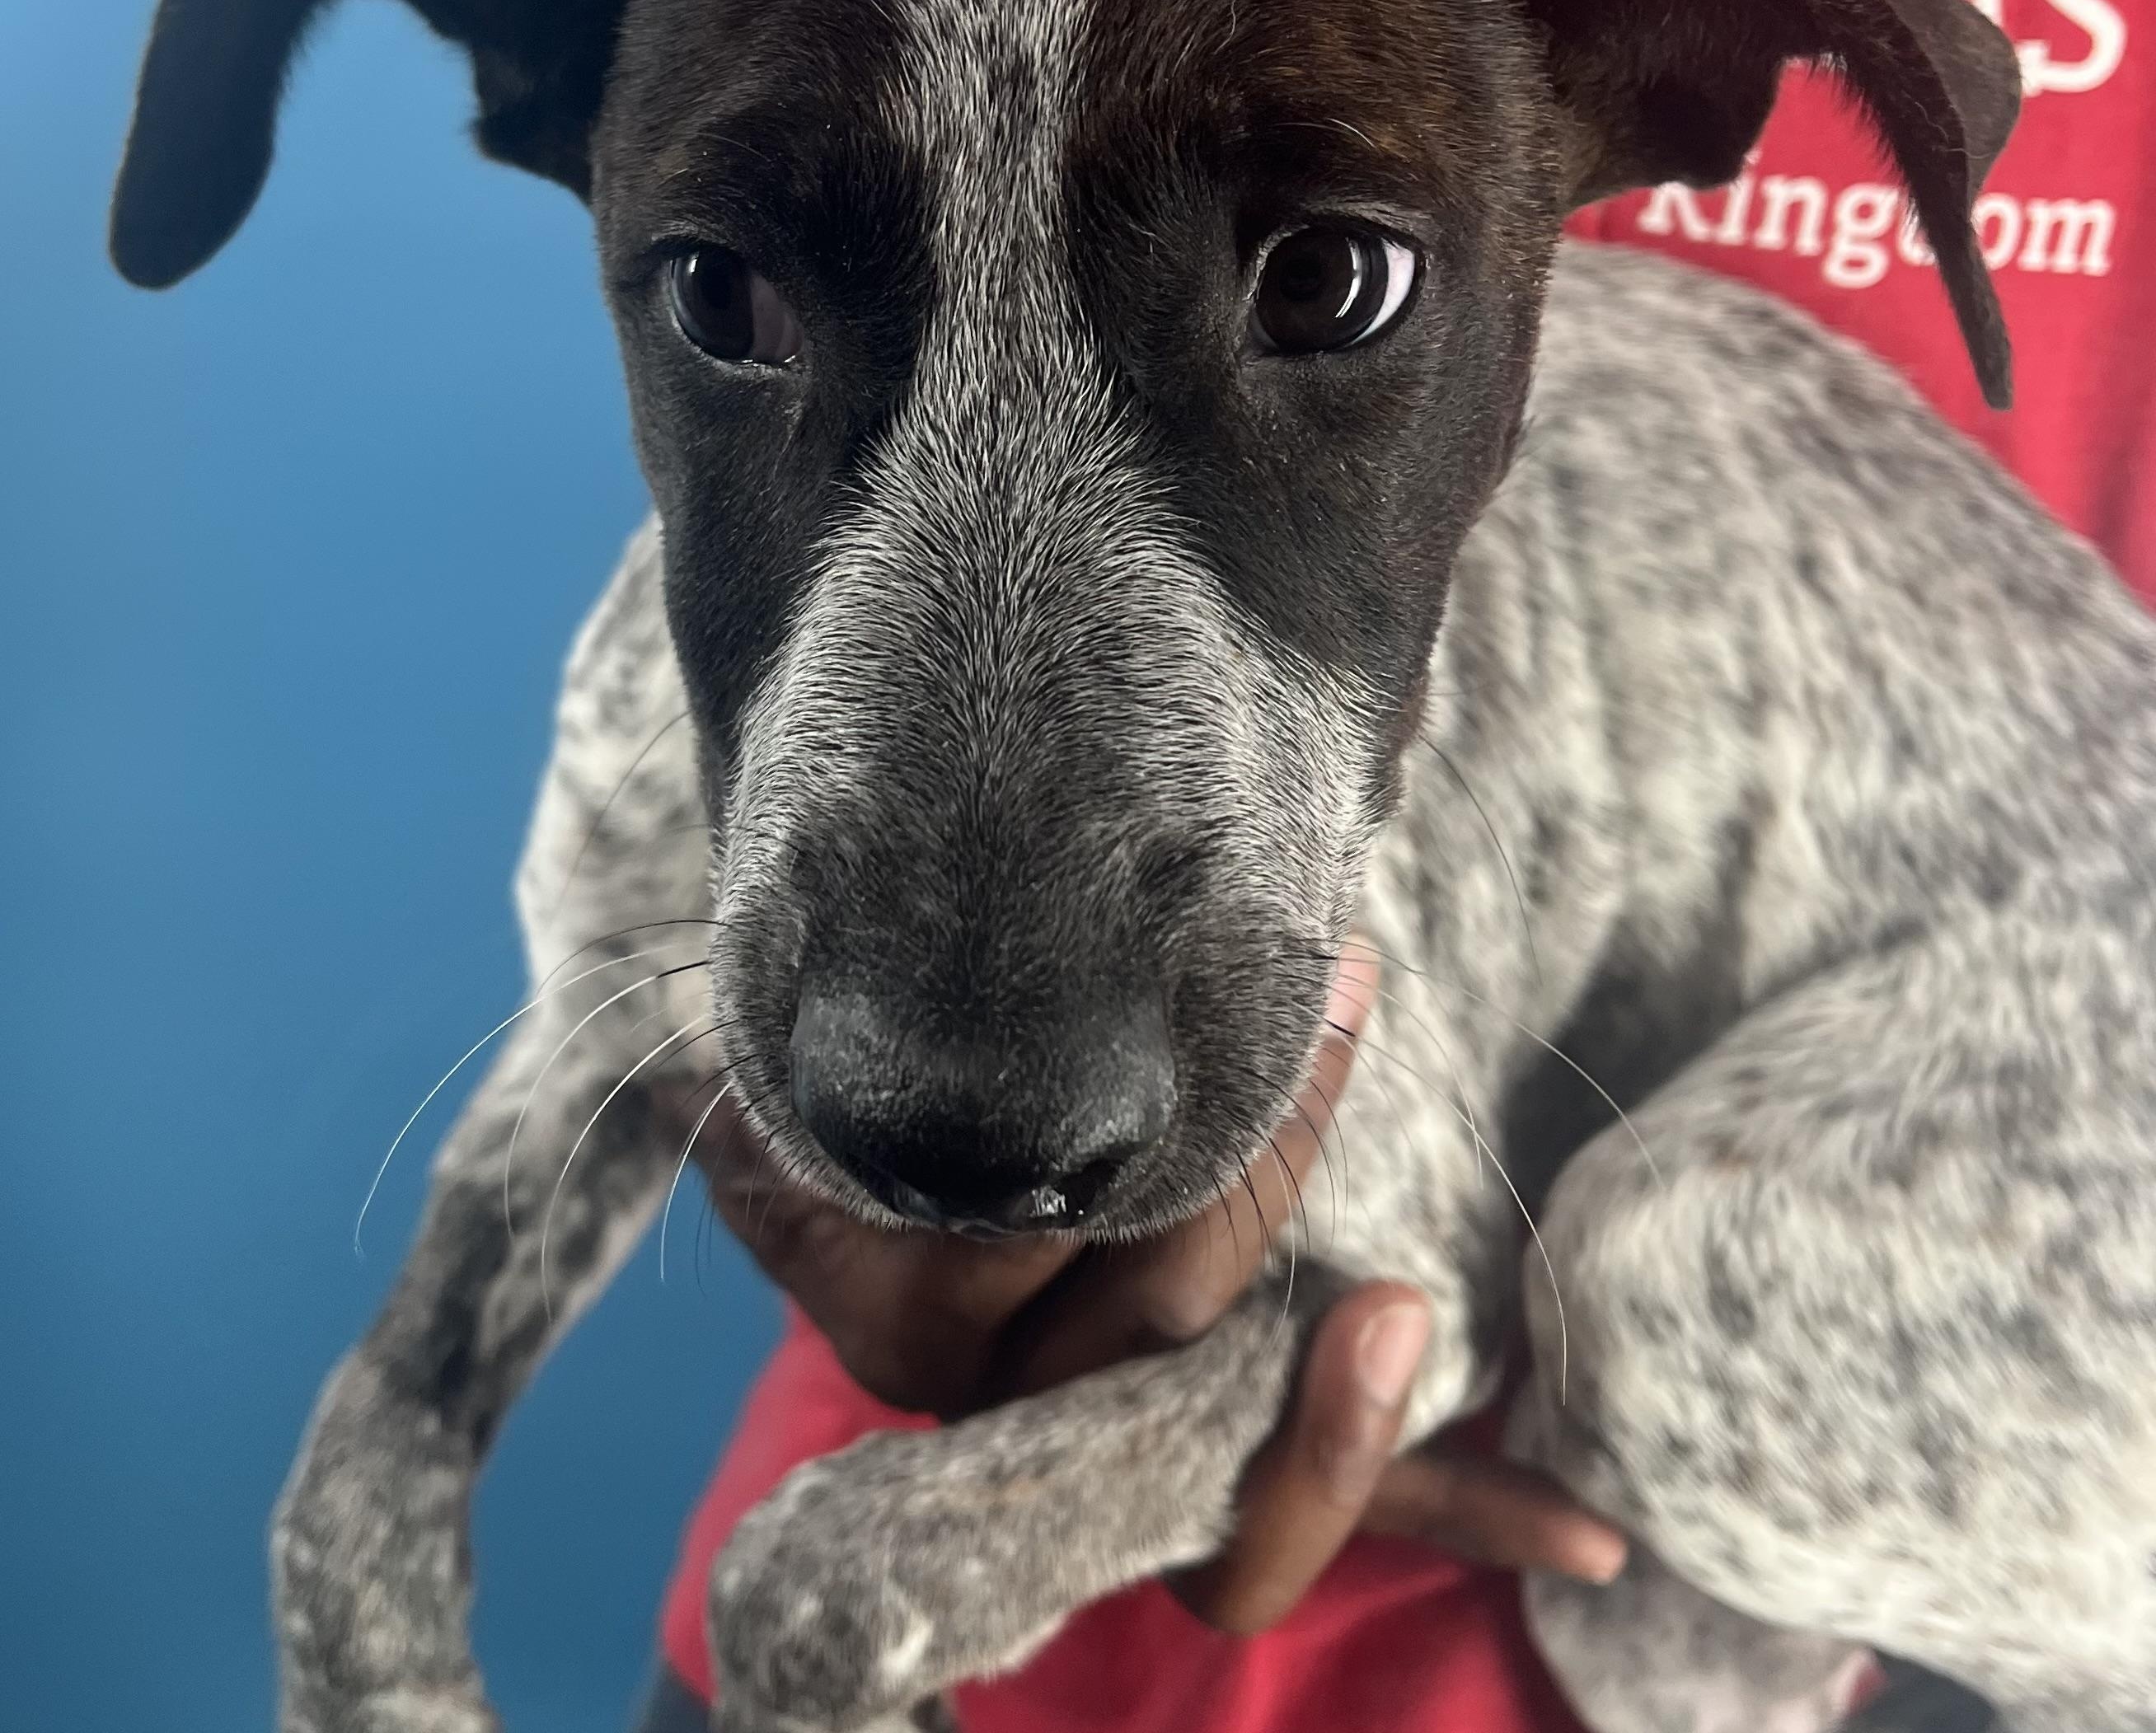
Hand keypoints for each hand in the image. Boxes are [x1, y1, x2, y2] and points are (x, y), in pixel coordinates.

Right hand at [651, 949, 1625, 1632]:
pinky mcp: (1226, 1463)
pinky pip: (1339, 1518)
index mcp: (918, 1342)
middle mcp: (1023, 1435)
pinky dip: (1470, 1515)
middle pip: (1151, 1343)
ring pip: (1236, 1512)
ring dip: (1347, 1432)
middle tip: (1335, 992)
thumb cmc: (881, 1142)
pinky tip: (1600, 1546)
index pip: (1021, 1257)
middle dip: (1250, 1168)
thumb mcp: (808, 1145)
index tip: (1240, 983)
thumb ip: (762, 1130)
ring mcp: (1132, 1470)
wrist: (924, 1237)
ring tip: (1416, 1309)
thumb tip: (688, 1092)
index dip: (1140, 1140)